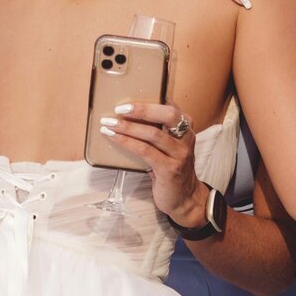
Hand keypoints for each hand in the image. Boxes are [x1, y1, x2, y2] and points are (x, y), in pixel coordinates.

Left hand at [98, 102, 204, 226]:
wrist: (184, 199)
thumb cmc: (172, 169)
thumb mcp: (170, 146)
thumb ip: (159, 131)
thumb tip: (131, 115)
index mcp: (186, 129)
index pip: (171, 108)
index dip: (151, 101)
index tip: (132, 97)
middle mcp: (186, 139)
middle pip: (167, 116)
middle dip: (142, 109)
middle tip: (120, 108)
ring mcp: (179, 154)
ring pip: (153, 134)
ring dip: (128, 127)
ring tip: (109, 123)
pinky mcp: (169, 169)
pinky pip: (145, 151)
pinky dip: (127, 142)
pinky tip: (114, 138)